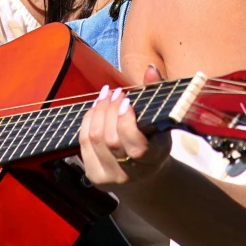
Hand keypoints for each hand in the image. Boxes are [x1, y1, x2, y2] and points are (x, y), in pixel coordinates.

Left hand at [79, 65, 171, 192]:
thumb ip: (156, 94)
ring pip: (94, 139)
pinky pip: (83, 142)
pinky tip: (96, 107)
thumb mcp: (162, 122)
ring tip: (105, 95)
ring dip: (97, 111)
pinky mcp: (92, 174)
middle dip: (110, 110)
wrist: (144, 176)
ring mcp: (107, 176)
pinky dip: (88, 120)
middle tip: (116, 92)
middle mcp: (128, 175)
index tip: (127, 100)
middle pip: (110, 139)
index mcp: (150, 162)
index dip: (126, 121)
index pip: (135, 147)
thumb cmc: (155, 143)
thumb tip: (150, 69)